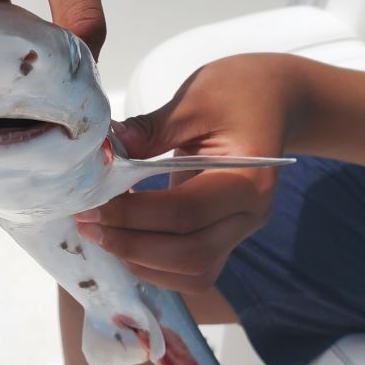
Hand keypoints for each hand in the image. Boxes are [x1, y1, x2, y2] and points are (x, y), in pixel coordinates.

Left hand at [76, 54, 303, 292]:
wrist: (277, 98)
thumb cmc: (239, 91)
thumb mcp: (195, 99)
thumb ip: (152, 127)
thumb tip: (107, 149)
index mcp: (248, 179)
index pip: (185, 213)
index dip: (133, 214)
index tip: (90, 205)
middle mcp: (250, 214)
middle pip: (191, 254)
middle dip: (132, 246)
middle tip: (87, 225)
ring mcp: (240, 229)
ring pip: (194, 273)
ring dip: (144, 262)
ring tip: (101, 234)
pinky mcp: (226, 233)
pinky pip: (193, 267)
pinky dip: (156, 264)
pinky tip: (125, 239)